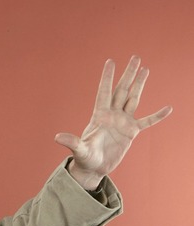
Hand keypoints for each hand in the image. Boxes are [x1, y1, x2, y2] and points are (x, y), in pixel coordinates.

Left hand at [54, 56, 171, 189]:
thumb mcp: (79, 149)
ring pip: (133, 99)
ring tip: (145, 69)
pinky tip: (168, 108)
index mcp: (99, 115)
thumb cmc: (84, 158)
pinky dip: (157, 116)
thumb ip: (71, 142)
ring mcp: (122, 122)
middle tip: (135, 57)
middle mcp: (112, 115)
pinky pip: (147, 121)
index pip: (104, 91)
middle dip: (128, 74)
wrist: (93, 168)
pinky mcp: (131, 133)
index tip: (110, 61)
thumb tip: (57, 137)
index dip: (107, 77)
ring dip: (139, 84)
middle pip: (121, 90)